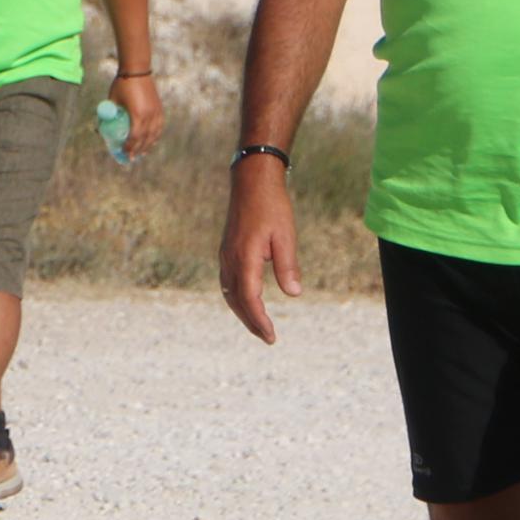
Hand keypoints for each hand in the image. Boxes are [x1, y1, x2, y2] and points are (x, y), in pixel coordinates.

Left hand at [114, 71, 165, 157]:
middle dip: (138, 149)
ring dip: (149, 144)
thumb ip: (109, 114)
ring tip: (142, 152)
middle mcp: (149, 115)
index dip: (129, 147)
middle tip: (132, 158)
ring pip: (154, 134)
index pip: (134, 137)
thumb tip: (101, 128)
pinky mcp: (159, 108)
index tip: (124, 153)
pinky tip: (152, 140)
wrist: (137, 70)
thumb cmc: (122, 84)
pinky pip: (159, 126)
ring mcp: (156, 112)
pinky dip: (156, 135)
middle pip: (145, 138)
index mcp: (137, 114)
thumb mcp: (113, 100)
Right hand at [217, 159, 299, 342]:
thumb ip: (287, 266)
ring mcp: (226, 255)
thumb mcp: (285, 235)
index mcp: (244, 257)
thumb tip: (294, 293)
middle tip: (267, 337)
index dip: (259, 320)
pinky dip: (236, 298)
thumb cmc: (272, 206)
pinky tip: (246, 301)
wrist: (251, 181)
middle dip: (251, 321)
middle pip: (236, 300)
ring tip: (258, 325)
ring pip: (229, 293)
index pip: (249, 298)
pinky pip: (228, 282)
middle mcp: (230, 259)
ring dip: (242, 311)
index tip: (271, 336)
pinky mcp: (227, 250)